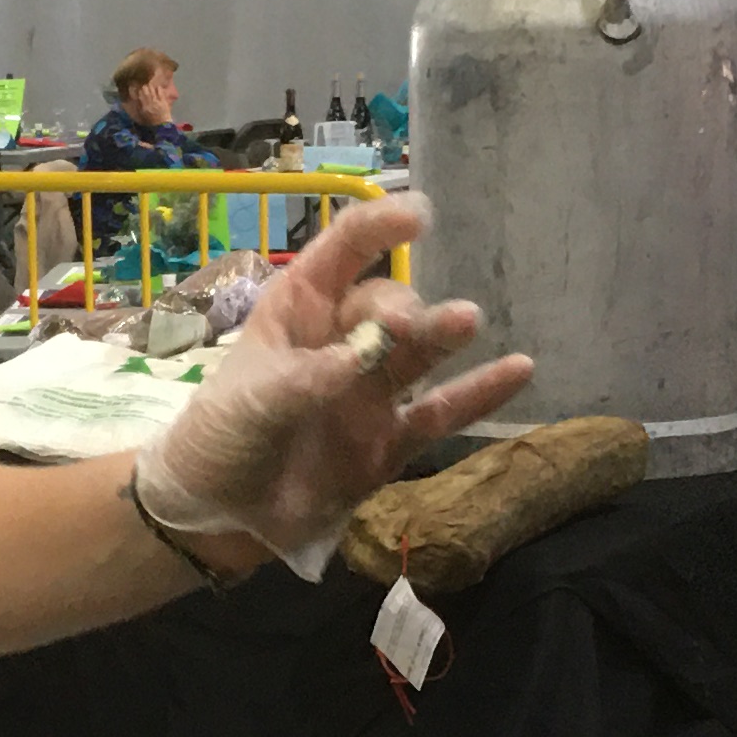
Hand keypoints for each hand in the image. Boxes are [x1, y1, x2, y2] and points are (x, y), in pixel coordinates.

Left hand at [134, 192, 533, 575]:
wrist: (216, 519)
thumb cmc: (219, 440)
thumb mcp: (249, 403)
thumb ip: (306, 379)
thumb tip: (362, 361)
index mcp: (298, 312)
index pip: (343, 252)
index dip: (379, 228)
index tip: (420, 217)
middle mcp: (342, 343)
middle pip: (387, 305)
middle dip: (401, 307)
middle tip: (406, 327)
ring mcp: (370, 392)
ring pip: (419, 352)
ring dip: (444, 332)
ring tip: (469, 320)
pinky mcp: (389, 443)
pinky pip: (441, 412)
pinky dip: (479, 394)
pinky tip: (519, 370)